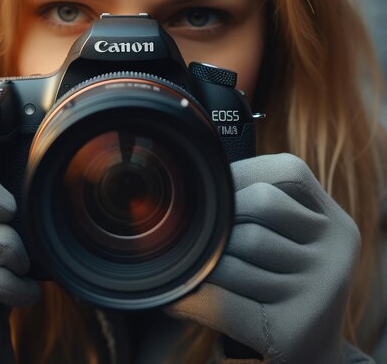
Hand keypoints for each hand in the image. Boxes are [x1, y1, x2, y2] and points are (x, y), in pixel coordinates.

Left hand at [165, 153, 361, 363]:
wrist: (308, 355)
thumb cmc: (281, 285)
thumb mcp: (291, 241)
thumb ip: (260, 210)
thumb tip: (200, 186)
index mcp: (335, 223)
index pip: (288, 172)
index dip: (243, 174)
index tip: (218, 193)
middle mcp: (336, 252)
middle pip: (259, 203)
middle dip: (225, 221)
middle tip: (212, 244)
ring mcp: (319, 292)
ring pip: (235, 255)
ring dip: (209, 267)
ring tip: (209, 278)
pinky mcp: (291, 330)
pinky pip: (223, 302)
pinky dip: (193, 298)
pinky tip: (181, 300)